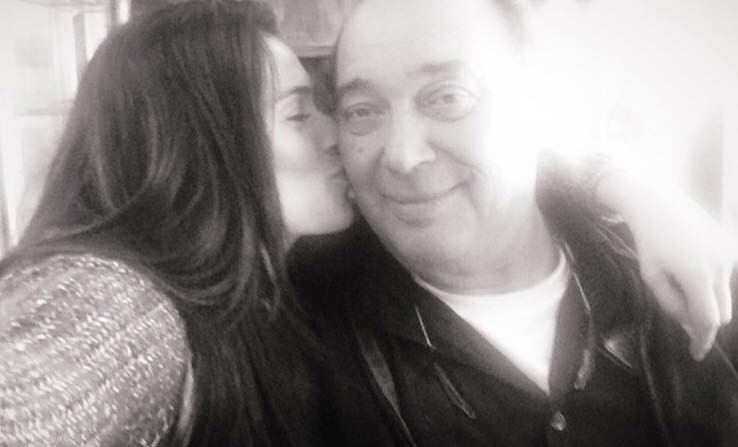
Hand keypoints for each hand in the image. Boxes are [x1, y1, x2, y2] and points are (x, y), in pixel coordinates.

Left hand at [600, 173, 735, 359]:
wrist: (658, 203)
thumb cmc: (649, 241)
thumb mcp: (652, 277)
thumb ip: (671, 304)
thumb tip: (690, 325)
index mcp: (698, 277)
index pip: (709, 321)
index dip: (703, 340)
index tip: (695, 353)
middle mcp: (720, 266)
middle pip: (722, 312)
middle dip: (704, 321)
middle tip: (681, 314)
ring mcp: (729, 255)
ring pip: (725, 295)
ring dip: (707, 299)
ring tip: (680, 279)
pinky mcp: (731, 245)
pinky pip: (725, 276)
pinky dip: (712, 281)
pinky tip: (690, 264)